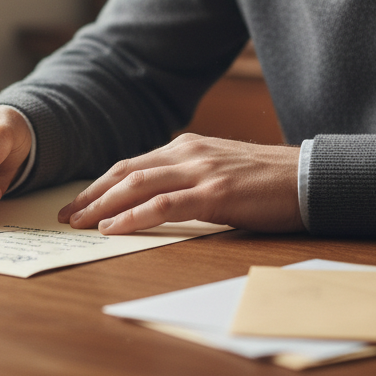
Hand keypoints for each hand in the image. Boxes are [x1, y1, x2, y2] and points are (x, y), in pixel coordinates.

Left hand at [57, 133, 303, 234]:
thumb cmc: (268, 180)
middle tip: (66, 215)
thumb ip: (189, 178)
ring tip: (80, 223)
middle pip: (126, 172)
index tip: (78, 202)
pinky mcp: (214, 192)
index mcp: (188, 147)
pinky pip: (164, 205)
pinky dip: (133, 216)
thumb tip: (157, 201)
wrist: (309, 177)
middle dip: (92, 195)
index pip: (132, 164)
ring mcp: (200, 170)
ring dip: (103, 205)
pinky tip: (114, 228)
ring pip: (137, 185)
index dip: (101, 184)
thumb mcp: (221, 170)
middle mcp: (188, 152)